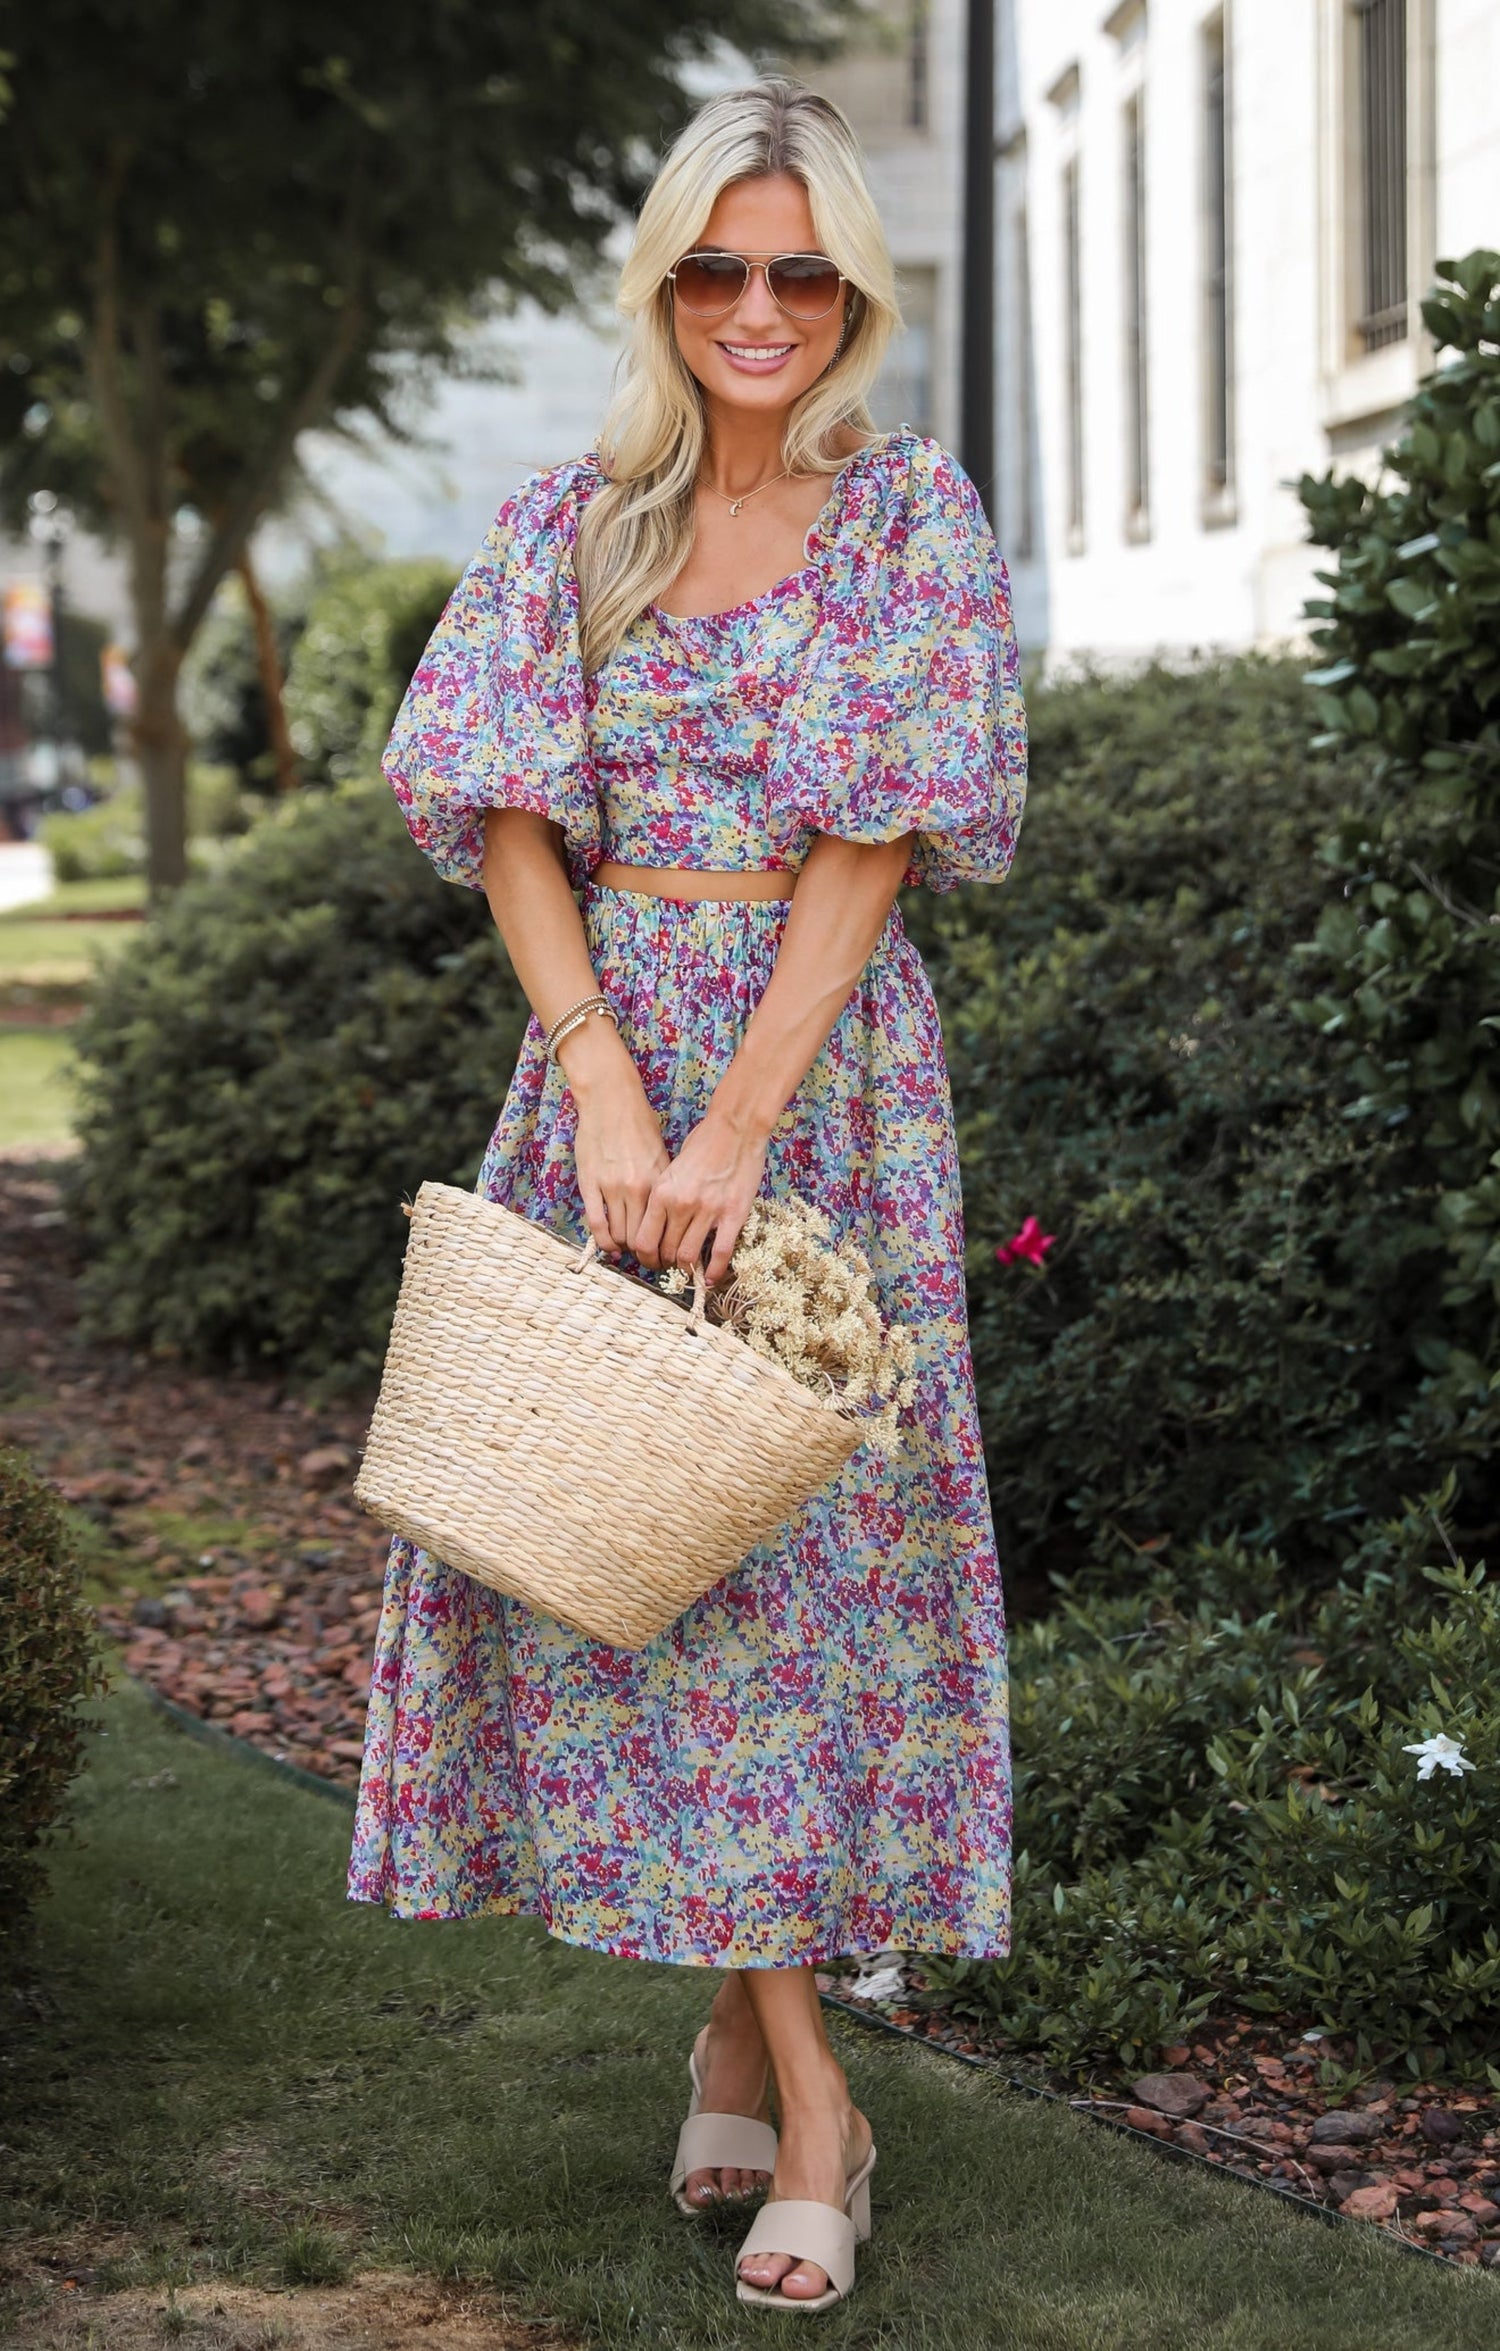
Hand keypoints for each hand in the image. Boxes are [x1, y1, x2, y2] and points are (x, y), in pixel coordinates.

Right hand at [564, 1031, 671, 1259]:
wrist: (610, 1099)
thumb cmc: (639, 1123)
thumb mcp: (661, 1154)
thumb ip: (663, 1184)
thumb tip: (668, 1213)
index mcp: (659, 1181)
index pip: (665, 1228)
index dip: (665, 1247)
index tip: (665, 1254)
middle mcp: (637, 1187)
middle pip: (642, 1237)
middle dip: (646, 1254)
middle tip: (647, 1260)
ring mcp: (611, 1187)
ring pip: (619, 1234)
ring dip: (623, 1248)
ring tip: (627, 1252)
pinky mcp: (590, 1184)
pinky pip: (596, 1222)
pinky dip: (602, 1241)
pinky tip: (608, 1247)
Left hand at [634, 1108, 767, 1285]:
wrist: (735, 1127)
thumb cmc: (703, 1144)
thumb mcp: (671, 1168)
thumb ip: (664, 1196)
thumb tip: (658, 1224)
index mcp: (661, 1193)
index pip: (643, 1240)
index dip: (644, 1257)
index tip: (650, 1260)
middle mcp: (681, 1205)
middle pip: (665, 1251)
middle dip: (665, 1264)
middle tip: (670, 1266)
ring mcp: (708, 1211)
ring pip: (688, 1256)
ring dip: (686, 1268)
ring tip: (688, 1269)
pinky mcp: (733, 1215)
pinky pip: (721, 1252)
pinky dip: (714, 1270)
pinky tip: (710, 1279)